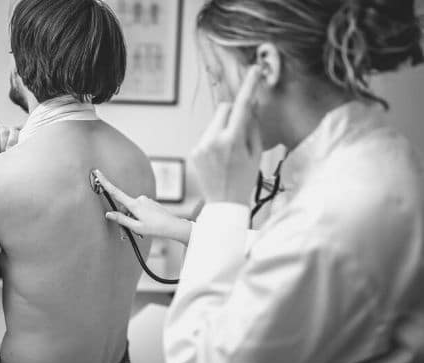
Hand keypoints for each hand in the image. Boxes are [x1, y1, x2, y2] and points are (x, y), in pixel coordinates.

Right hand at [93, 170, 192, 244]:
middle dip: (123, 219)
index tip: (97, 172)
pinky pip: (139, 210)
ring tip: (138, 233)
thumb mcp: (136, 227)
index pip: (115, 192)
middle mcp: (139, 199)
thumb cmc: (155, 228)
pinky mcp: (149, 203)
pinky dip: (138, 218)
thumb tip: (108, 214)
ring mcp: (145, 201)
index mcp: (134, 204)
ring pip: (132, 210)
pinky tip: (145, 227)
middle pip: (124, 208)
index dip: (105, 182)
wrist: (173, 226)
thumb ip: (121, 219)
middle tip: (125, 235)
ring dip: (132, 220)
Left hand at [191, 65, 263, 205]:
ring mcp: (201, 145)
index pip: (242, 106)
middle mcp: (213, 140)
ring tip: (229, 151)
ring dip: (223, 128)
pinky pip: (207, 135)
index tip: (255, 71)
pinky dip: (214, 139)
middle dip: (234, 113)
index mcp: (232, 140)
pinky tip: (219, 158)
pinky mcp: (194, 151)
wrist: (224, 204)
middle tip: (241, 131)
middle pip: (224, 108)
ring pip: (215, 122)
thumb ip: (253, 126)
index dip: (249, 86)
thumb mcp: (256, 153)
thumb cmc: (245, 180)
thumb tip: (252, 104)